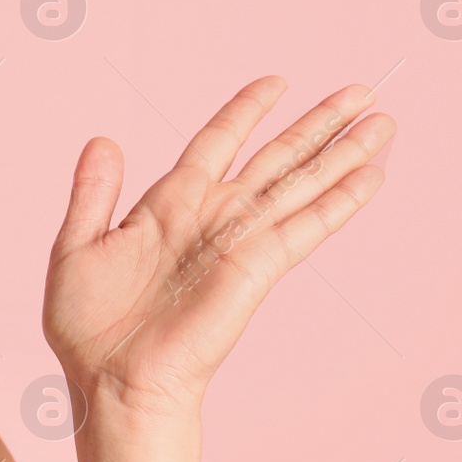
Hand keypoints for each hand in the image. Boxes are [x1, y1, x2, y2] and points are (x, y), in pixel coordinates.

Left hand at [42, 77, 393, 420]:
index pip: (218, 142)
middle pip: (277, 157)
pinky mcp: (258, 269)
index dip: (247, 111)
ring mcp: (240, 241)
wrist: (111, 379)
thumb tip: (103, 139)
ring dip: (343, 152)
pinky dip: (340, 201)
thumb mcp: (76, 246)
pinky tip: (372, 177)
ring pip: (301, 184)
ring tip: (384, 120)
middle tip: (362, 92)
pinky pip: (306, 226)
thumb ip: (93, 192)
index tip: (277, 81)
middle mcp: (213, 216)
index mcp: (169, 204)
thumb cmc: (87, 327)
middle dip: (318, 124)